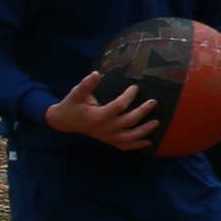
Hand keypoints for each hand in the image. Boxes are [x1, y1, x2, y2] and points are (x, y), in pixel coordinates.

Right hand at [45, 71, 165, 152]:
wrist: (63, 121)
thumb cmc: (72, 105)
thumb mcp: (76, 94)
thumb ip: (86, 85)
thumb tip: (96, 74)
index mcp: (98, 116)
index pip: (118, 106)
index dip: (128, 96)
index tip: (135, 87)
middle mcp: (104, 128)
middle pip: (128, 121)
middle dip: (142, 111)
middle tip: (153, 102)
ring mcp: (107, 136)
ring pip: (129, 137)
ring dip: (144, 131)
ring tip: (156, 122)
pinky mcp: (108, 140)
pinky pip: (124, 146)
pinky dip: (137, 145)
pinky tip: (148, 143)